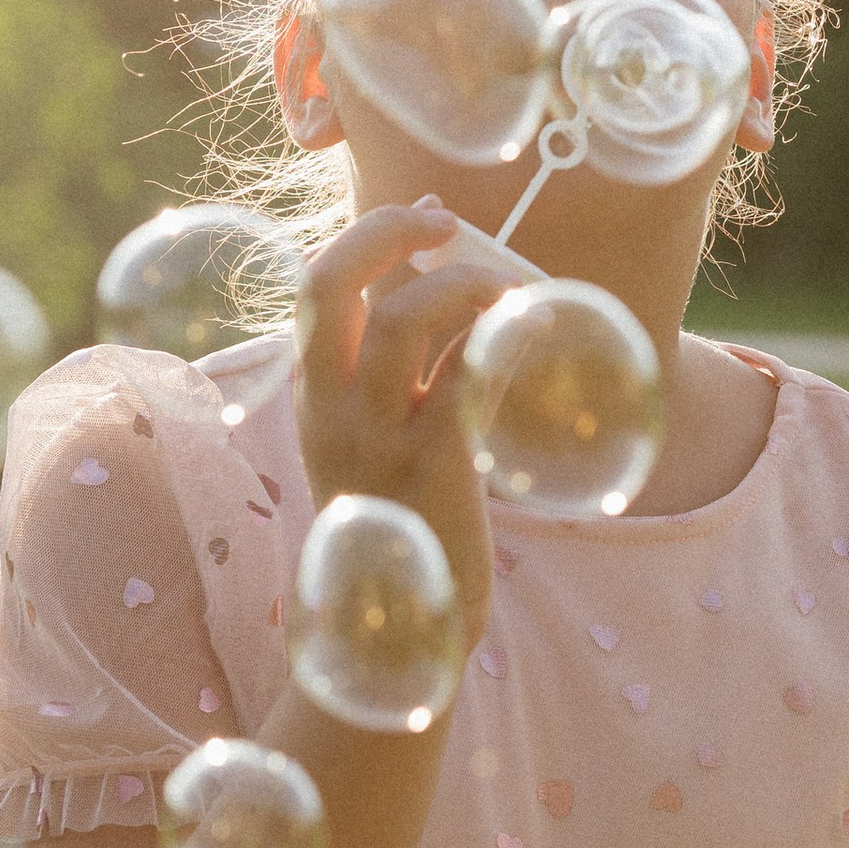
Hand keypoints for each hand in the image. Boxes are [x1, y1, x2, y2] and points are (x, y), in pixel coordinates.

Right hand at [291, 203, 503, 641]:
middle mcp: (330, 409)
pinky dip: (505, 335)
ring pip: (407, 317)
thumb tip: (457, 293)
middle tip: (442, 222)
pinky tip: (535, 329)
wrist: (400, 626)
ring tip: (508, 289)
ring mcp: (377, 437)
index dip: (369, 237)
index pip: (314, 290)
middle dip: (386, 232)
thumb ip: (399, 381)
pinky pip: (469, 372)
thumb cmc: (407, 522)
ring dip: (466, 282)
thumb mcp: (376, 443)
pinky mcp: (433, 463)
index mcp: (313, 398)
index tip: (428, 221)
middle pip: (331, 284)